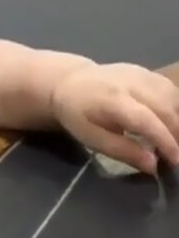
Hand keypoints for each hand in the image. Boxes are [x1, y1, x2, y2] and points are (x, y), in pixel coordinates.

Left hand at [51, 62, 178, 172]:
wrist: (70, 82)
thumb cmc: (78, 114)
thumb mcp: (91, 137)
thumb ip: (122, 151)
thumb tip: (153, 166)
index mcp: (111, 100)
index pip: (145, 120)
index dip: (164, 141)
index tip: (175, 161)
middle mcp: (129, 82)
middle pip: (165, 109)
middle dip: (176, 134)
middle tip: (175, 155)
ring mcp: (140, 74)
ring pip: (173, 97)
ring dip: (178, 120)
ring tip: (172, 140)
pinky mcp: (146, 71)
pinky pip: (170, 89)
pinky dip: (175, 107)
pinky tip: (169, 120)